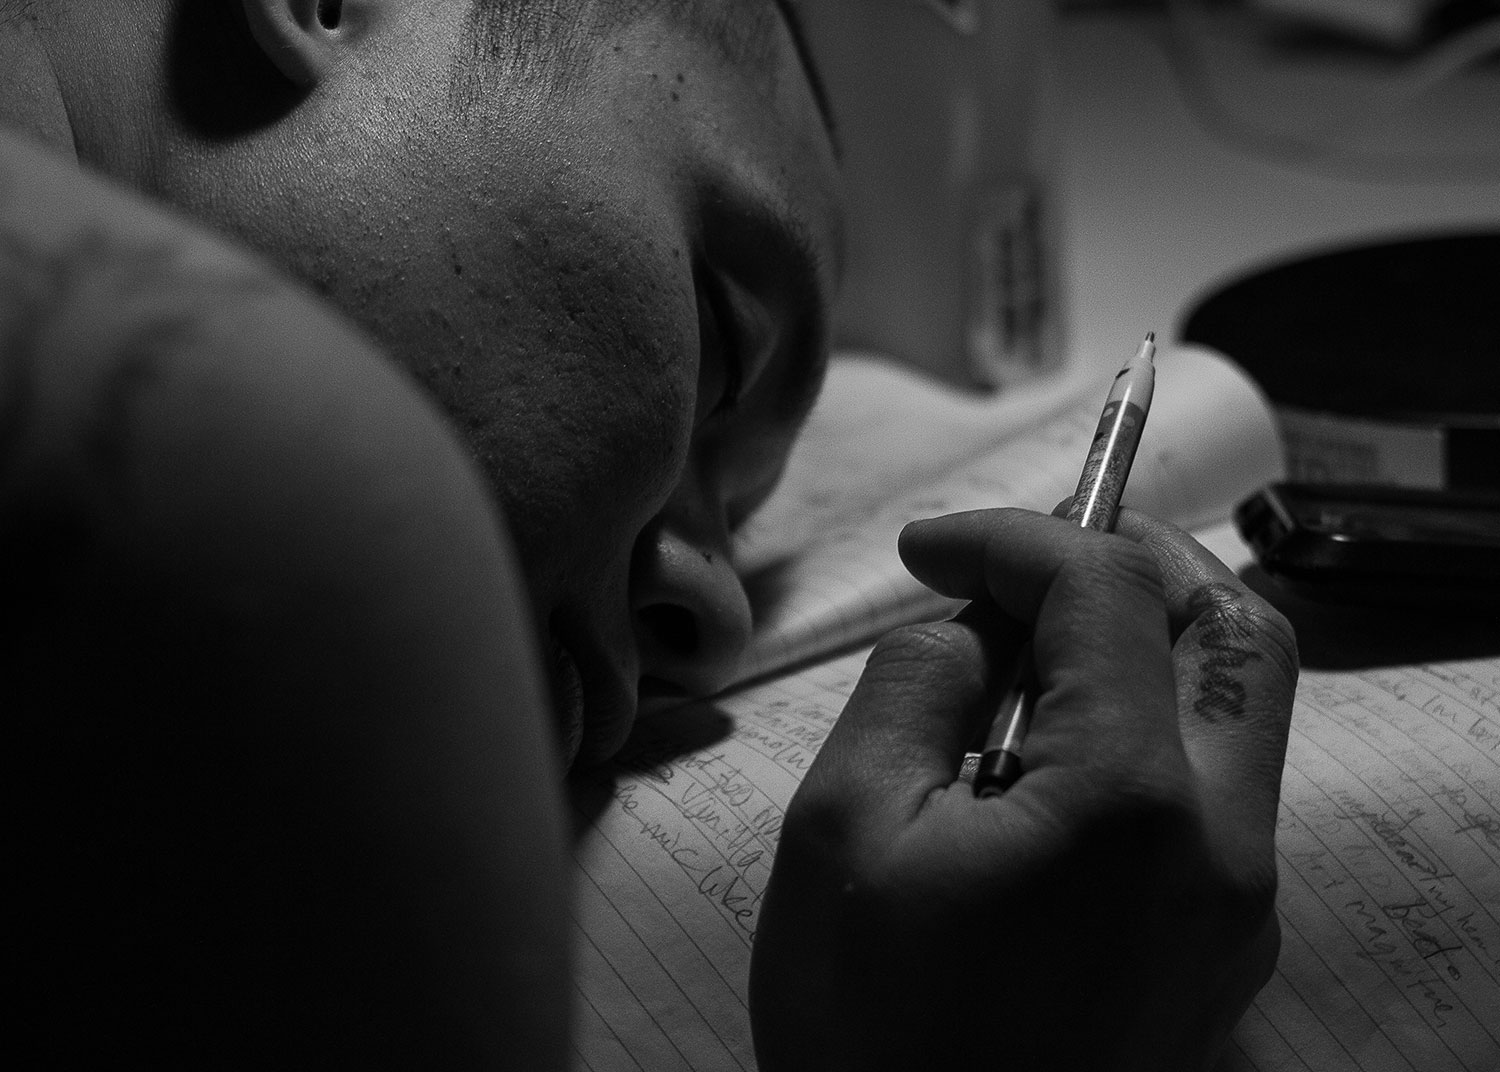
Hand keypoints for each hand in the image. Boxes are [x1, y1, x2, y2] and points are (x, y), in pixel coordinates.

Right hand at [749, 507, 1297, 1071]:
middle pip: (1235, 632)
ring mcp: (1237, 904)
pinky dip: (1149, 726)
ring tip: (1028, 648)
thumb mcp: (843, 835)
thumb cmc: (872, 1036)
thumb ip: (914, 688)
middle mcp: (1221, 846)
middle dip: (1133, 559)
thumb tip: (969, 629)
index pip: (1109, 592)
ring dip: (1148, 641)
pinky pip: (1214, 791)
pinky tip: (1047, 752)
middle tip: (1028, 556)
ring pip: (1241, 711)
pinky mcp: (1221, 945)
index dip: (1015, 539)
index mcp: (1130, 804)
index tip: (932, 548)